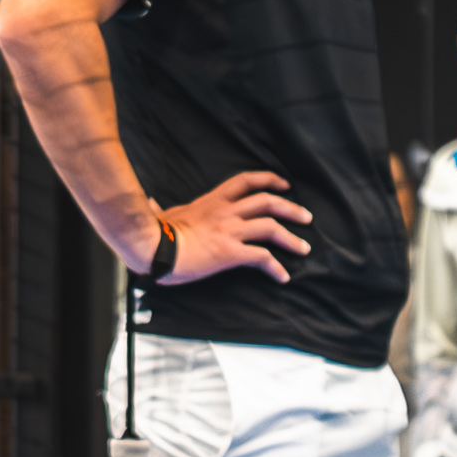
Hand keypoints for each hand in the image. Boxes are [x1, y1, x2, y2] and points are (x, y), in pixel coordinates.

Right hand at [146, 169, 310, 283]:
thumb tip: (150, 203)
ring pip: (271, 227)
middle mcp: (226, 213)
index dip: (268, 180)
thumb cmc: (154, 232)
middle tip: (306, 216)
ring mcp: (230, 231)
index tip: (283, 185)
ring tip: (304, 247)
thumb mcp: (161, 214)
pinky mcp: (230, 253)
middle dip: (291, 208)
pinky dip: (276, 267)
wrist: (153, 247)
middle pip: (267, 202)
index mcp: (212, 201)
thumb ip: (161, 208)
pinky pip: (261, 257)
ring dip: (291, 238)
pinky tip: (283, 276)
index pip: (246, 181)